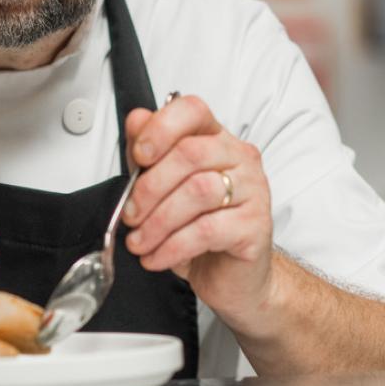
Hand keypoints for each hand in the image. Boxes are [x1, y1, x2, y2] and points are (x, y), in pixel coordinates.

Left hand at [122, 95, 273, 332]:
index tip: (139, 155)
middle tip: (130, 214)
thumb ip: (147, 152)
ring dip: (158, 221)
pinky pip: (208, 230)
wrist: (231, 275)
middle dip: (149, 187)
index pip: (192, 110)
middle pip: (190, 153)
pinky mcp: (256, 225)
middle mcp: (239, 157)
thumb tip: (136, 120)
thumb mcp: (161, 186)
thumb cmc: (195, 225)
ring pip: (198, 192)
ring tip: (139, 241)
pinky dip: (172, 246)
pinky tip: (156, 256)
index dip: (161, 127)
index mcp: (214, 138)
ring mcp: (253, 189)